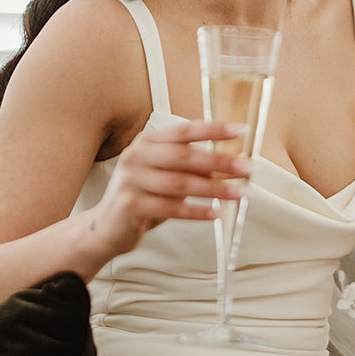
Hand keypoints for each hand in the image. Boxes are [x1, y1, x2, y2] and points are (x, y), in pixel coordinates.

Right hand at [87, 120, 248, 258]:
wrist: (108, 226)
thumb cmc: (143, 196)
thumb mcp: (164, 173)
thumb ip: (189, 164)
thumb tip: (229, 161)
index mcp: (147, 142)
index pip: (184, 130)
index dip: (213, 129)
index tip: (239, 130)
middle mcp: (137, 156)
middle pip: (185, 156)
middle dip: (220, 162)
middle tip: (246, 168)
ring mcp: (131, 180)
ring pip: (181, 183)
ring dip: (214, 189)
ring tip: (238, 193)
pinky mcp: (130, 204)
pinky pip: (171, 208)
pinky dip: (196, 211)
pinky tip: (214, 213)